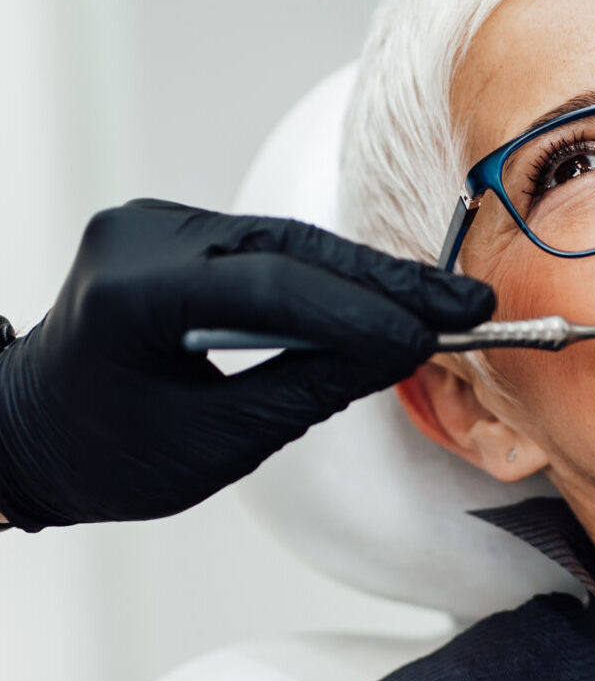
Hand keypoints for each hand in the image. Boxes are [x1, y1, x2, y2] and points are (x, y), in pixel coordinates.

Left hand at [0, 200, 493, 529]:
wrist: (25, 435)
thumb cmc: (101, 455)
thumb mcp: (212, 444)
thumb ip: (308, 388)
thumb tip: (397, 351)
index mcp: (130, 293)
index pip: (270, 286)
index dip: (360, 313)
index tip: (430, 338)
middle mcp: (141, 237)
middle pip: (289, 250)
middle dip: (384, 284)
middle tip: (464, 306)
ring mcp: (156, 224)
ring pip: (286, 242)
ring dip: (365, 278)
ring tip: (441, 303)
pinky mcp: (173, 230)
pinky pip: (267, 247)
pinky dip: (326, 277)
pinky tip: (384, 295)